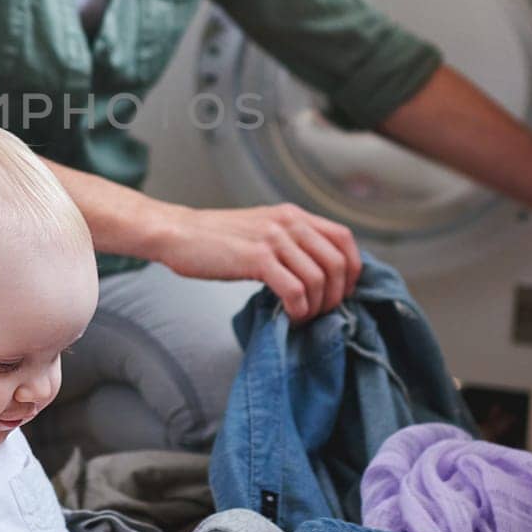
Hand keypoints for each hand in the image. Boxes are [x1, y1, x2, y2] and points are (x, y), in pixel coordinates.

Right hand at [160, 203, 361, 322]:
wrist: (178, 234)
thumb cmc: (215, 239)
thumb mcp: (261, 229)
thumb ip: (290, 242)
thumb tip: (319, 274)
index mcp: (293, 215)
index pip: (344, 238)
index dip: (353, 269)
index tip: (342, 291)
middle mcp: (288, 222)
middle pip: (338, 263)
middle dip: (337, 295)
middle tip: (322, 312)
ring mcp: (273, 239)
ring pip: (319, 280)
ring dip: (317, 307)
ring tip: (302, 317)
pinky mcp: (256, 259)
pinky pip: (295, 290)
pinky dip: (298, 310)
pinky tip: (289, 316)